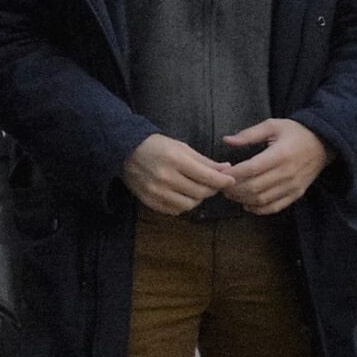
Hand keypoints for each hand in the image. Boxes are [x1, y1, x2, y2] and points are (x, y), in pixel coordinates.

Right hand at [121, 133, 235, 215]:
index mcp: (175, 160)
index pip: (206, 176)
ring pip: (189, 205)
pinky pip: (175, 210)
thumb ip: (204, 161)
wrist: (125, 151)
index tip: (231, 180)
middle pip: (200, 193)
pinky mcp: (150, 202)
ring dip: (198, 199)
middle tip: (215, 184)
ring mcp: (157, 192)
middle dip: (212, 189)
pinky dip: (183, 204)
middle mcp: (166, 178)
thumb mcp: (181, 147)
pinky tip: (183, 195)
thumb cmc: (157, 146)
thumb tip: (225, 169)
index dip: (222, 180)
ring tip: (197, 189)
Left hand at [221, 118, 329, 215]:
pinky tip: (247, 204)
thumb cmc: (296, 132)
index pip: (252, 169)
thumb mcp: (273, 125)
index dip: (233, 174)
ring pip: (262, 200)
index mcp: (280, 154)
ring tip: (232, 194)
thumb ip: (249, 134)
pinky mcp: (297, 194)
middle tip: (222, 185)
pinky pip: (274, 207)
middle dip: (234, 189)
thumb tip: (227, 140)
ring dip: (243, 199)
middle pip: (254, 187)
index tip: (221, 174)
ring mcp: (293, 186)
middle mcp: (287, 173)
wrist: (323, 143)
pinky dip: (258, 209)